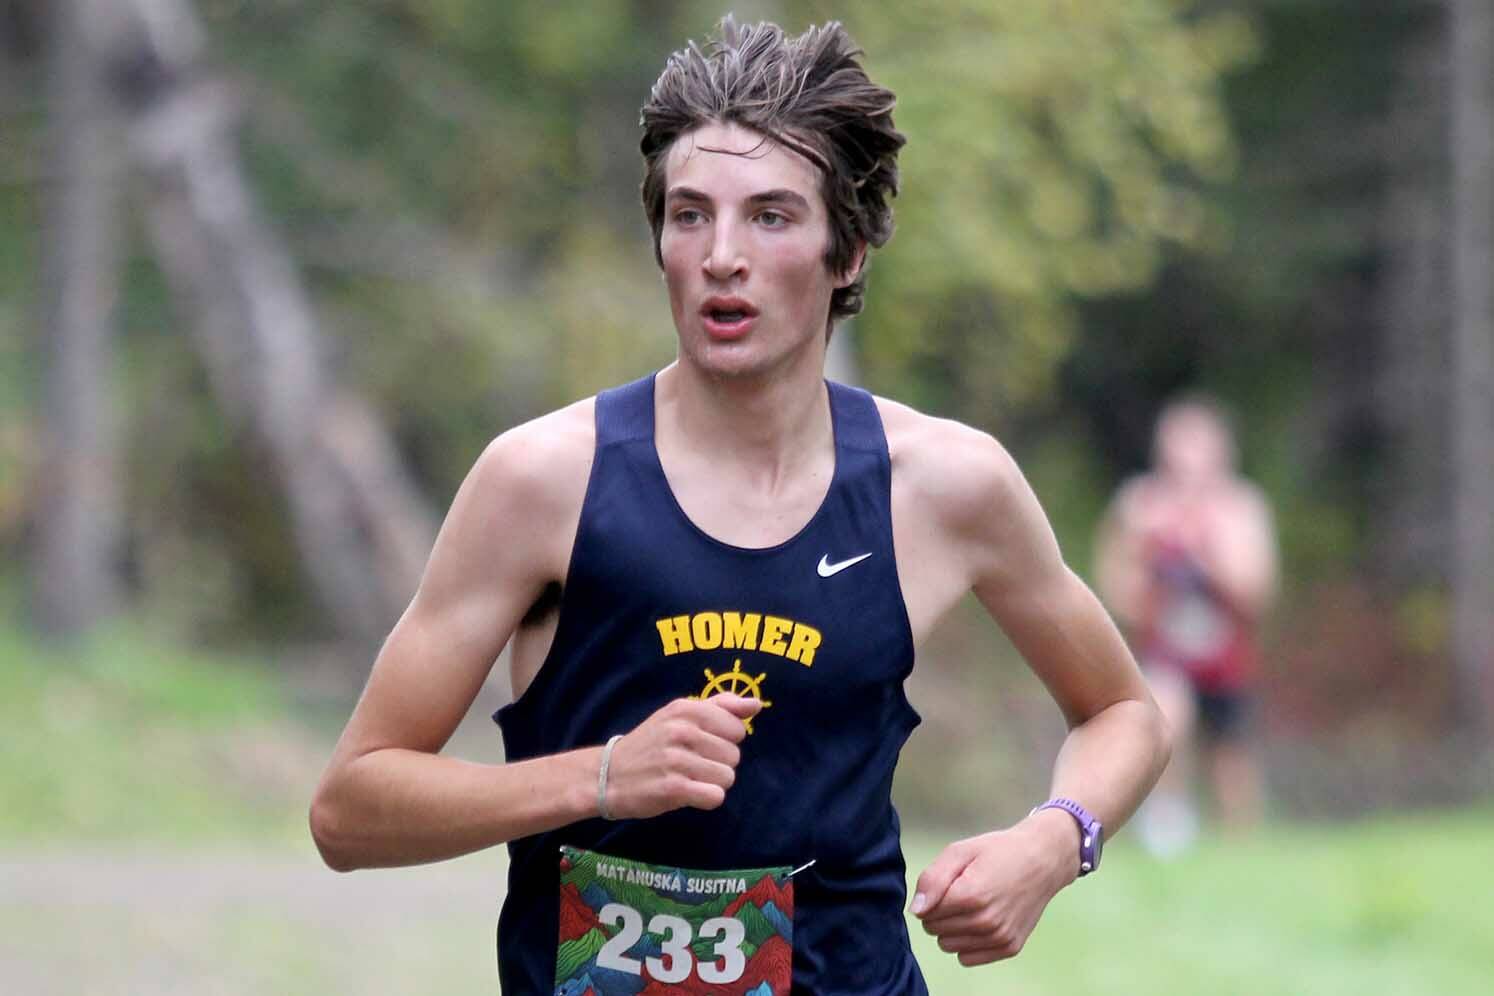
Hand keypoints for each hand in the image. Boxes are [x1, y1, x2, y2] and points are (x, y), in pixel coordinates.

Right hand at [601, 695, 761, 819]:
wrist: (608, 775)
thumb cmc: (651, 744)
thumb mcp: (679, 715)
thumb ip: (720, 706)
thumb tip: (756, 704)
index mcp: (686, 709)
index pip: (737, 728)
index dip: (725, 740)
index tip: (703, 744)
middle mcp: (681, 731)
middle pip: (734, 755)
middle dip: (718, 763)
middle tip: (692, 764)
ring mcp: (677, 760)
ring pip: (727, 777)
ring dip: (712, 783)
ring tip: (689, 778)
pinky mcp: (673, 788)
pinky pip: (715, 796)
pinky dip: (706, 798)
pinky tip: (688, 793)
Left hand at [910, 809, 1078, 964]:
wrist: (1042, 860)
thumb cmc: (999, 851)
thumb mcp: (960, 851)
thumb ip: (933, 879)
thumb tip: (916, 910)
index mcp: (971, 895)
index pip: (926, 913)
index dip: (931, 898)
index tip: (947, 885)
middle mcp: (986, 922)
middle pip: (935, 931)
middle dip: (939, 913)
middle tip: (959, 894)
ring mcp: (999, 937)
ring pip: (949, 946)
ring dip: (952, 930)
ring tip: (970, 907)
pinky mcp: (1009, 948)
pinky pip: (968, 958)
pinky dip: (968, 943)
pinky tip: (980, 922)